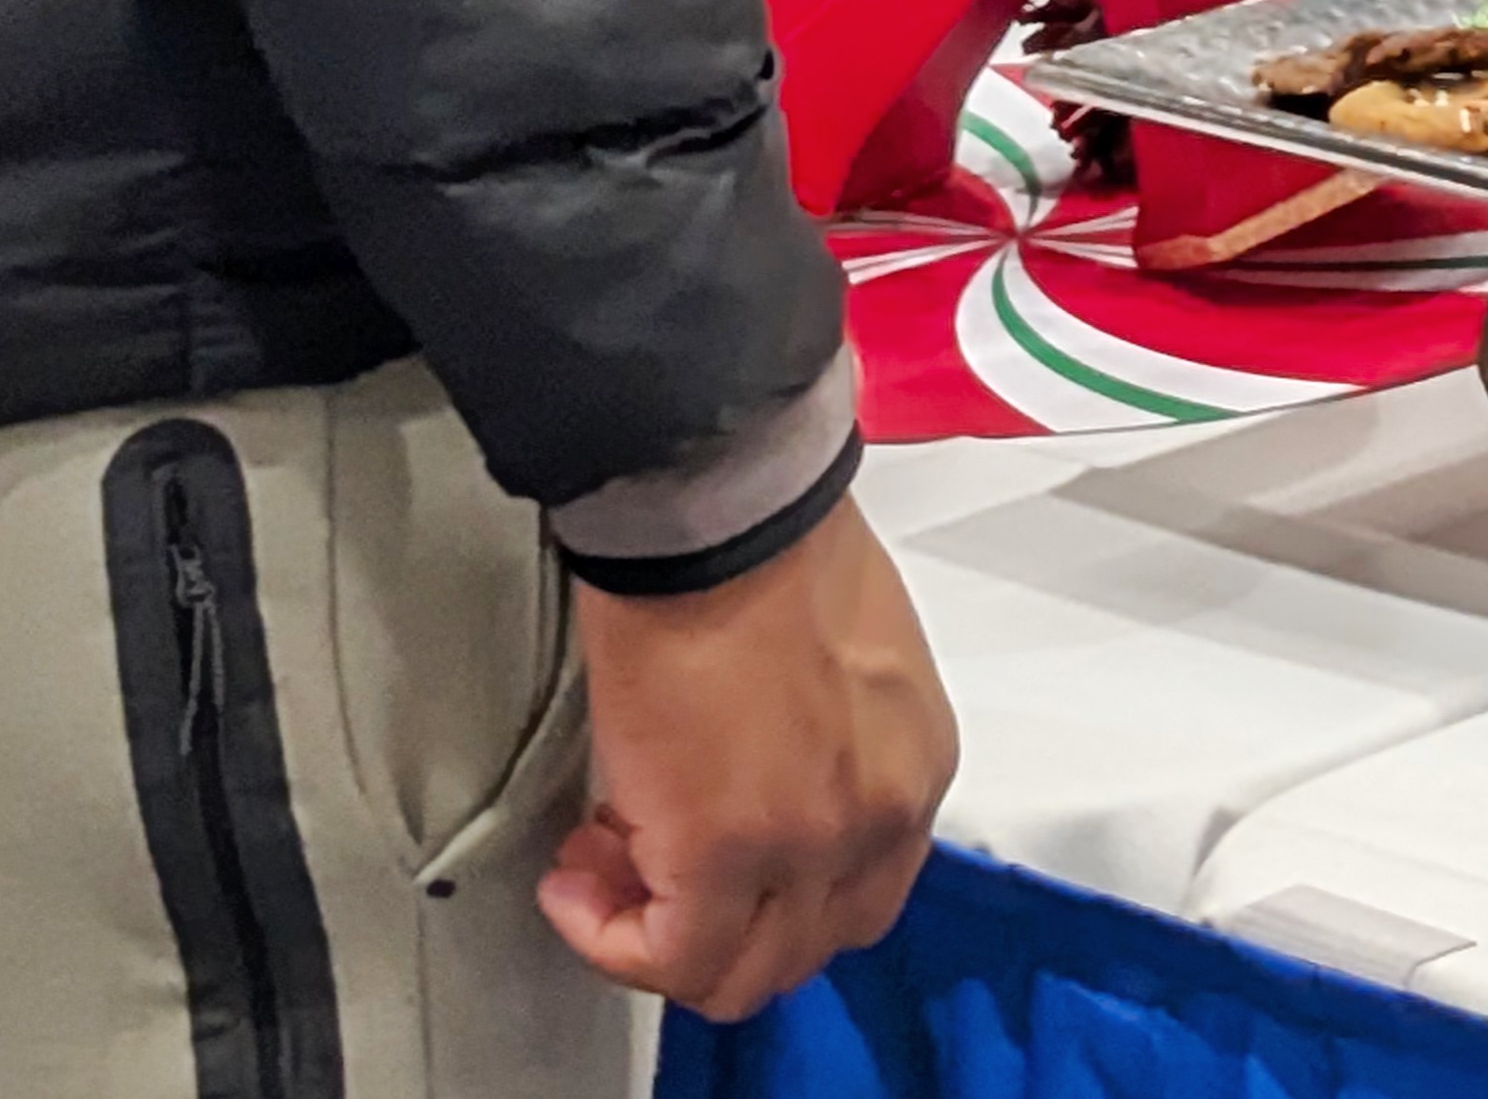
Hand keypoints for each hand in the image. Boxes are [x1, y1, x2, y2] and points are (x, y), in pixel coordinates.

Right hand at [543, 522, 952, 1016]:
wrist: (721, 513)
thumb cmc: (770, 542)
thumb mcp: (850, 655)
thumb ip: (827, 736)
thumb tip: (758, 763)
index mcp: (913, 764)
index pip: (862, 888)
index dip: (773, 883)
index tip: (704, 839)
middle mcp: (879, 820)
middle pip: (804, 946)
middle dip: (716, 920)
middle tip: (641, 862)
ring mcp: (810, 849)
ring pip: (741, 973)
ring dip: (660, 937)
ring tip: (599, 868)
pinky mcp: (724, 858)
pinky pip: (671, 958)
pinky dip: (613, 940)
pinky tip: (574, 886)